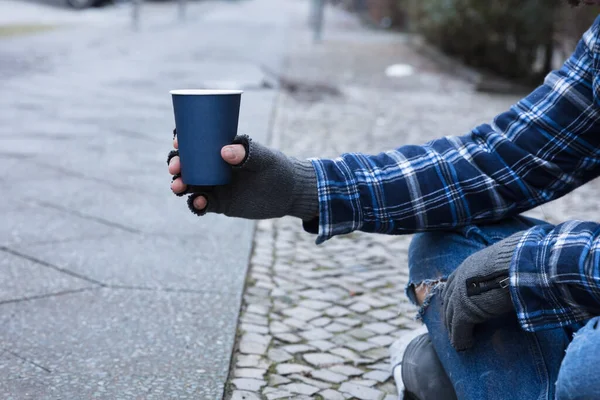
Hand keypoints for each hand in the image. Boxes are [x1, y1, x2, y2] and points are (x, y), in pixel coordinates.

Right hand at [167, 131, 317, 219]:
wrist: (289, 194)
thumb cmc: (278, 168)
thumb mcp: (266, 159)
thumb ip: (249, 153)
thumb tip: (224, 151)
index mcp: (221, 149)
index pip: (197, 142)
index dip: (182, 140)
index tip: (177, 141)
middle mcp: (214, 167)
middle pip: (187, 164)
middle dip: (176, 164)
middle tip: (175, 167)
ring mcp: (216, 185)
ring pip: (190, 184)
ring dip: (180, 185)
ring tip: (179, 187)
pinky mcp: (220, 204)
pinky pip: (202, 204)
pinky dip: (196, 204)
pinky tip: (197, 203)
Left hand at [442, 233, 522, 350]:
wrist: (523, 265)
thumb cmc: (523, 262)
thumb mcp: (509, 262)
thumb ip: (505, 269)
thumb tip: (520, 268)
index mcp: (471, 264)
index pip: (456, 281)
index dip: (455, 294)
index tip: (455, 303)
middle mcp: (461, 277)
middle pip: (449, 298)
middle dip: (451, 311)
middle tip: (453, 324)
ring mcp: (460, 293)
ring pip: (451, 315)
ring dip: (454, 327)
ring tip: (459, 338)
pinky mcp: (464, 311)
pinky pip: (459, 328)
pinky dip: (460, 338)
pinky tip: (465, 346)